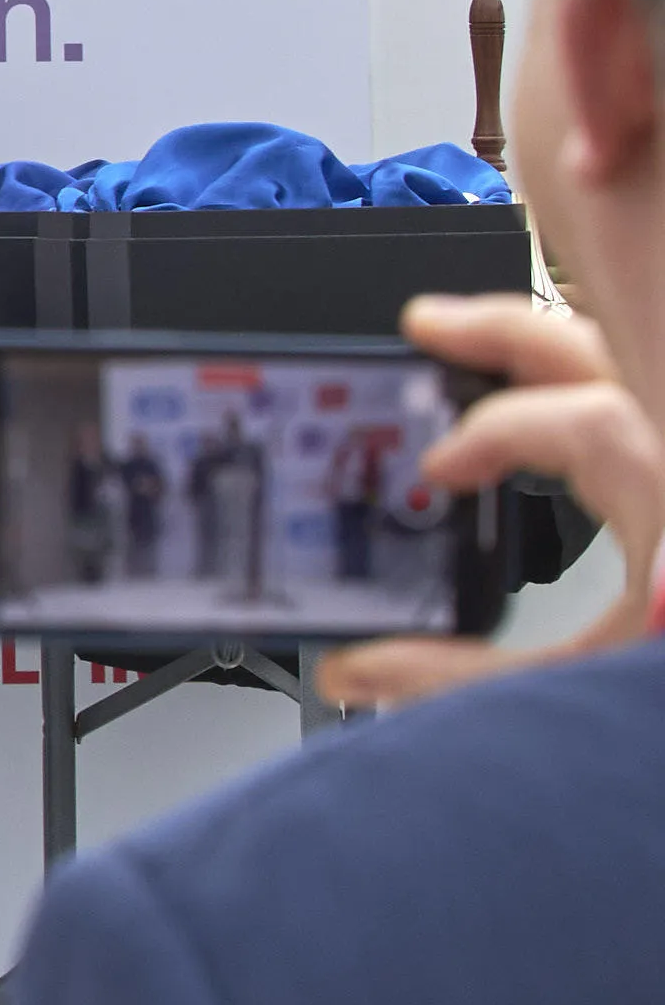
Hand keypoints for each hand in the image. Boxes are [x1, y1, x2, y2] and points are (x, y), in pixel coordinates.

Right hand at [320, 294, 664, 708]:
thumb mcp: (594, 679)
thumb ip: (469, 679)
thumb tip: (368, 672)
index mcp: (660, 484)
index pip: (552, 420)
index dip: (480, 439)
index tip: (437, 475)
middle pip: (596, 346)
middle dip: (504, 328)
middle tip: (428, 325)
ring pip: (638, 356)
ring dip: (565, 344)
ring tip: (498, 340)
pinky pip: (659, 402)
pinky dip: (619, 385)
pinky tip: (595, 405)